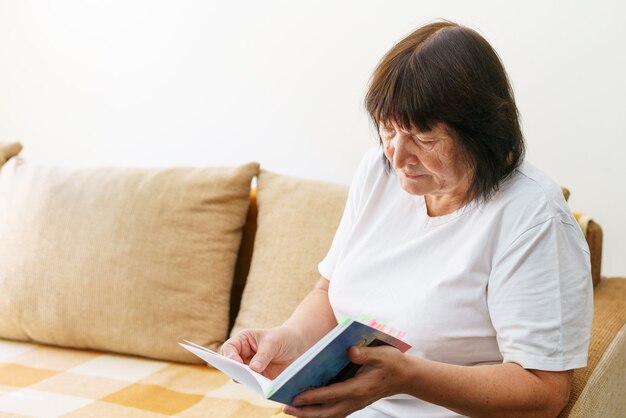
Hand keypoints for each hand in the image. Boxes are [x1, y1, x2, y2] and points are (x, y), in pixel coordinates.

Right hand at [220, 326, 306, 378]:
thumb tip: (253, 369)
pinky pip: (253, 384)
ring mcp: (250, 368)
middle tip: (242, 375)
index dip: (229, 356)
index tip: (235, 363)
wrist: (297, 346)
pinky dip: (256, 386)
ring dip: (246, 379)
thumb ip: (263, 355)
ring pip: (241, 376)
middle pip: (231, 365)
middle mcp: (243, 355)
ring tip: (254, 380)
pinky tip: (262, 385)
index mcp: (243, 340)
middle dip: (235, 370)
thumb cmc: (282, 338)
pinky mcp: (259, 378)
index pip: (229, 348)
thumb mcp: (273, 342)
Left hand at [283, 345, 408, 417]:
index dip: (313, 397)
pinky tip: (309, 409)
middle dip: (305, 412)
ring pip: (329, 415)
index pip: (331, 395)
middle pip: (326, 412)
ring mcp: (355, 404)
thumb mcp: (381, 353)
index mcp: (359, 388)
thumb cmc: (392, 363)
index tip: (296, 397)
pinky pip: (334, 413)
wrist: (405, 376)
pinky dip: (320, 413)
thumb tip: (349, 350)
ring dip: (310, 415)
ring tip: (292, 410)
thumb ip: (365, 353)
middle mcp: (356, 400)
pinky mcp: (355, 403)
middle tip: (285, 408)